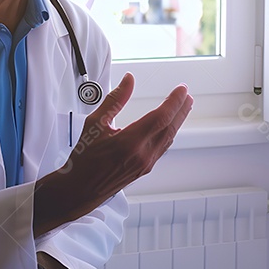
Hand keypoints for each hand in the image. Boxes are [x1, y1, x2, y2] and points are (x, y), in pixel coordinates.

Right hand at [34, 73, 192, 234]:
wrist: (81, 188)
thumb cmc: (85, 159)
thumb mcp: (95, 124)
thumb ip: (114, 100)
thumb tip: (128, 81)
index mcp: (130, 142)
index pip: (160, 117)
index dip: (174, 101)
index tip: (181, 89)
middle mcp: (142, 154)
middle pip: (170, 127)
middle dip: (181, 109)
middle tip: (186, 95)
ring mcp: (146, 163)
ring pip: (168, 138)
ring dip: (178, 120)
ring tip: (183, 107)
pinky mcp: (145, 168)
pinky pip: (163, 147)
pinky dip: (169, 133)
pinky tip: (169, 127)